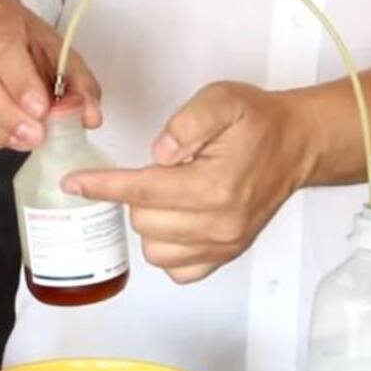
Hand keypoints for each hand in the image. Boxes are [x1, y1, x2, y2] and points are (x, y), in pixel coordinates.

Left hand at [62, 82, 317, 283]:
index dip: (102, 186)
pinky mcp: (227, 255)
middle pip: (143, 221)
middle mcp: (219, 223)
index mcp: (213, 185)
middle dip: (137, 195)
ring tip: (170, 196)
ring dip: (150, 223)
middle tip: (162, 171)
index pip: (142, 191)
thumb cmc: (257, 122)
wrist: (297, 145)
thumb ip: (188, 121)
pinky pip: (179, 270)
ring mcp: (224, 244)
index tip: (73, 183)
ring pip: (155, 250)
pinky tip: (177, 222)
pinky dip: (168, 249)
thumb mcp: (223, 100)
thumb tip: (160, 152)